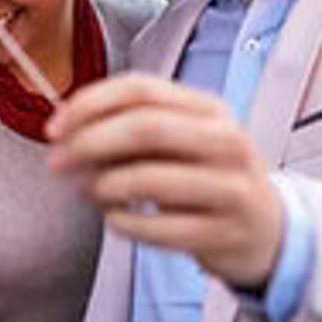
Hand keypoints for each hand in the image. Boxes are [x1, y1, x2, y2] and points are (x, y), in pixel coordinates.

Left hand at [47, 73, 282, 289]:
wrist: (267, 230)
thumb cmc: (206, 177)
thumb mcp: (181, 141)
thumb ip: (129, 129)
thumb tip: (67, 131)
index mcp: (209, 108)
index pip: (141, 89)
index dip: (90, 104)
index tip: (54, 127)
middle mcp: (225, 140)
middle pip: (145, 128)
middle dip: (89, 142)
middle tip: (57, 162)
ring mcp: (230, 187)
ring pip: (149, 179)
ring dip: (103, 186)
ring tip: (90, 192)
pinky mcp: (224, 232)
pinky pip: (158, 229)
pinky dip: (123, 223)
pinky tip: (116, 219)